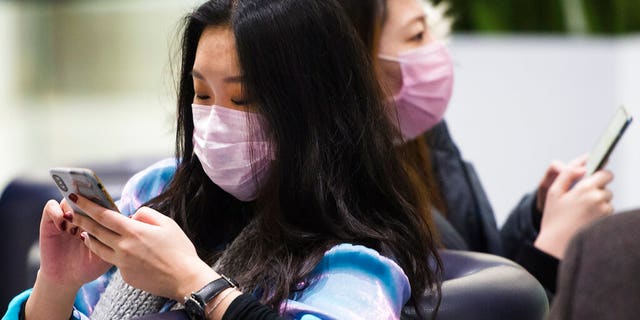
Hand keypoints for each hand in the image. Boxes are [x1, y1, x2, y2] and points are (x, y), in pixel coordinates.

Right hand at [37, 199, 111, 288]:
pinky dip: (56, 211)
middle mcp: (82, 216)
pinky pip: (51, 207)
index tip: (108, 202)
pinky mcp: (49, 223)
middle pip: (85, 197)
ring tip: (75, 221)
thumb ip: (118, 241)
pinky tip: (62, 225)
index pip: (102, 203)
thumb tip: (134, 224)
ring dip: (73, 206)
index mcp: (98, 221)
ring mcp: (66, 218)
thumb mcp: (108, 254)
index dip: (104, 199)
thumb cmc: (90, 266)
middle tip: (91, 200)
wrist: (67, 280)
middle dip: (88, 196)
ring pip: (69, 199)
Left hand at [68, 194, 217, 300]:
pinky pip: (114, 261)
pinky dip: (112, 253)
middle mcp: (124, 247)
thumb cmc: (179, 250)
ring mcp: (122, 263)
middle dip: (80, 219)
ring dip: (89, 238)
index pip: (104, 215)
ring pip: (99, 248)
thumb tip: (133, 215)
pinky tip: (115, 250)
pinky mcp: (125, 276)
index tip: (75, 197)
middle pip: (95, 231)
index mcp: (134, 231)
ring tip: (84, 232)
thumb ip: (146, 214)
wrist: (185, 279)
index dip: (88, 205)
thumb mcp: (167, 224)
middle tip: (70, 212)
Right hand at [535, 165, 613, 257]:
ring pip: (607, 201)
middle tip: (580, 199)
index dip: (600, 175)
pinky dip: (599, 214)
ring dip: (599, 203)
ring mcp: (604, 212)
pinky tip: (585, 220)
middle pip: (606, 188)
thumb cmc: (554, 218)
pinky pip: (607, 213)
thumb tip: (582, 167)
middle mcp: (598, 199)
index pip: (605, 174)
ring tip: (581, 212)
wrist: (557, 244)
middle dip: (597, 191)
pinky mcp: (606, 222)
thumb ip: (567, 174)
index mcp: (585, 188)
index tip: (594, 178)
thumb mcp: (554, 192)